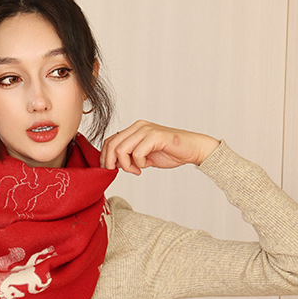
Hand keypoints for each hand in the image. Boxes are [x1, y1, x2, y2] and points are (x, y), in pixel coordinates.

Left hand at [100, 120, 219, 174]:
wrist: (191, 149)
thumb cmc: (169, 152)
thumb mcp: (142, 156)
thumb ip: (128, 156)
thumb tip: (111, 164)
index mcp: (134, 129)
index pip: (109, 141)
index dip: (106, 157)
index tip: (112, 170)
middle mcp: (139, 126)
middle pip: (112, 144)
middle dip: (110, 162)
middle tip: (118, 172)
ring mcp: (147, 130)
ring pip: (122, 149)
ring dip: (126, 165)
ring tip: (136, 170)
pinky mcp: (155, 136)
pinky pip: (137, 153)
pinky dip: (139, 163)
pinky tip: (146, 166)